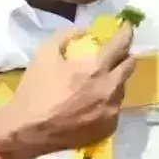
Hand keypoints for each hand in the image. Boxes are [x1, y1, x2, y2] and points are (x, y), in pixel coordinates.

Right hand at [0, 25, 135, 158]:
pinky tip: (92, 104)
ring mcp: (112, 111)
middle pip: (130, 66)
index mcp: (96, 69)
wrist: (28, 131)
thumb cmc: (35, 91)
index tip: (127, 27)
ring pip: (123, 88)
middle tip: (114, 55)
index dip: (126, 33)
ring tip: (98, 82)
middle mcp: (111, 89)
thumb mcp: (44, 54)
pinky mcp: (109, 128)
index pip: (122, 44)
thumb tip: (84, 30)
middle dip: (124, 56)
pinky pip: (115, 109)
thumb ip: (66, 36)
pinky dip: (108, 101)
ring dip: (115, 80)